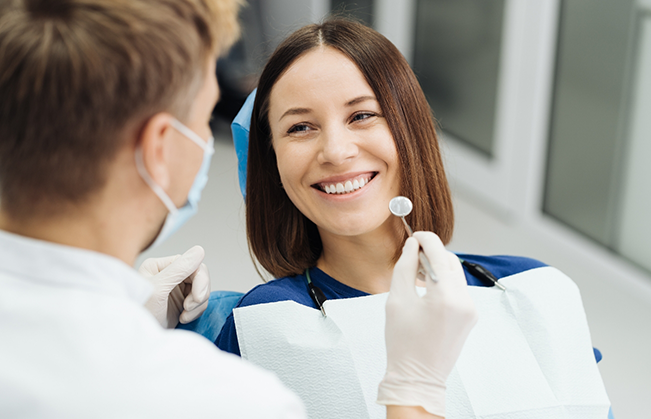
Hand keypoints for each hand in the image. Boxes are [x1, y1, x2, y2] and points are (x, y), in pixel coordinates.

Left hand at [138, 245, 209, 328]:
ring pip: (202, 289)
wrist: (136, 341)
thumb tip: (199, 250)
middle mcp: (169, 274)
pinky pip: (200, 302)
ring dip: (198, 305)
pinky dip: (196, 311)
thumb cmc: (140, 314)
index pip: (192, 264)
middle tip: (189, 308)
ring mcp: (176, 289)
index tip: (197, 298)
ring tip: (184, 315)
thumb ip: (179, 269)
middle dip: (199, 294)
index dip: (200, 280)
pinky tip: (183, 318)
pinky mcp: (181, 302)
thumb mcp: (158, 289)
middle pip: (200, 276)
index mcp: (160, 266)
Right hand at [377, 232, 477, 416]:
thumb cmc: (403, 343)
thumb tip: (412, 246)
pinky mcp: (470, 316)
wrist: (418, 377)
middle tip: (411, 256)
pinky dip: (444, 282)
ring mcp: (471, 310)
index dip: (426, 239)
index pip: (439, 253)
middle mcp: (464, 301)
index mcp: (445, 297)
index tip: (414, 235)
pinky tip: (427, 289)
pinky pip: (458, 289)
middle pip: (450, 261)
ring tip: (417, 274)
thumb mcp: (397, 300)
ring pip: (456, 274)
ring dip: (438, 267)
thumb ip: (405, 267)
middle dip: (432, 253)